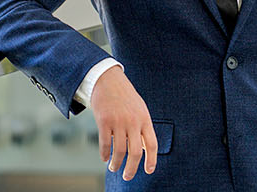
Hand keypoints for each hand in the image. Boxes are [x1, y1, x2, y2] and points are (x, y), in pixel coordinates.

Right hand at [91, 65, 157, 180]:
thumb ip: (143, 127)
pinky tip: (105, 158)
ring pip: (119, 151)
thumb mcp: (140, 109)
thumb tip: (144, 149)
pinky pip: (105, 143)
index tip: (149, 171)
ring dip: (116, 163)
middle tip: (127, 177)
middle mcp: (133, 122)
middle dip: (131, 169)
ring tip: (113, 168)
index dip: (151, 160)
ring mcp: (118, 122)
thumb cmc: (125, 96)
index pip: (152, 144)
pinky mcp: (104, 121)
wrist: (108, 80)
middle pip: (135, 152)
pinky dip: (105, 154)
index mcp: (145, 119)